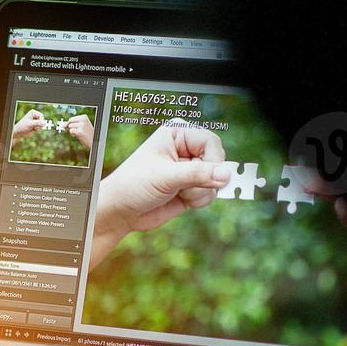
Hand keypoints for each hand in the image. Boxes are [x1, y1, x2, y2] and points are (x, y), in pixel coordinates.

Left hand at [12, 108, 46, 140]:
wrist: (19, 132)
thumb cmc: (23, 126)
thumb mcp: (30, 124)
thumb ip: (37, 123)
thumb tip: (44, 123)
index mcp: (33, 113)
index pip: (41, 115)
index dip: (41, 120)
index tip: (38, 125)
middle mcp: (35, 116)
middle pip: (42, 120)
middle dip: (40, 125)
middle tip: (35, 128)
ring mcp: (36, 121)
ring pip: (42, 124)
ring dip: (39, 128)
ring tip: (33, 128)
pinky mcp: (36, 125)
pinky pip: (41, 128)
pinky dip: (38, 129)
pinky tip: (33, 130)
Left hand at [67, 114, 94, 150]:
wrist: (93, 140)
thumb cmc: (86, 134)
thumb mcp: (80, 126)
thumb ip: (72, 124)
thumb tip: (62, 124)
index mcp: (84, 117)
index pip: (71, 119)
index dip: (70, 124)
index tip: (72, 128)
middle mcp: (83, 120)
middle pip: (69, 122)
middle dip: (70, 127)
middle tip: (76, 131)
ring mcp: (82, 125)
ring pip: (70, 127)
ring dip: (72, 131)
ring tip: (79, 133)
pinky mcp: (80, 131)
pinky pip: (71, 131)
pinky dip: (73, 134)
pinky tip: (79, 135)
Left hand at [88, 120, 229, 269]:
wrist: (120, 211)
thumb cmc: (134, 186)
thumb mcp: (165, 177)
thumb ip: (197, 174)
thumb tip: (226, 174)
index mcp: (178, 134)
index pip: (211, 142)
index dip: (212, 160)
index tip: (205, 174)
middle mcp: (187, 150)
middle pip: (218, 162)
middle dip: (204, 179)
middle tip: (182, 185)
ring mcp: (190, 170)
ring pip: (216, 181)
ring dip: (200, 192)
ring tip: (176, 192)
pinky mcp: (192, 189)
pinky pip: (211, 194)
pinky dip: (199, 200)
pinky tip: (181, 199)